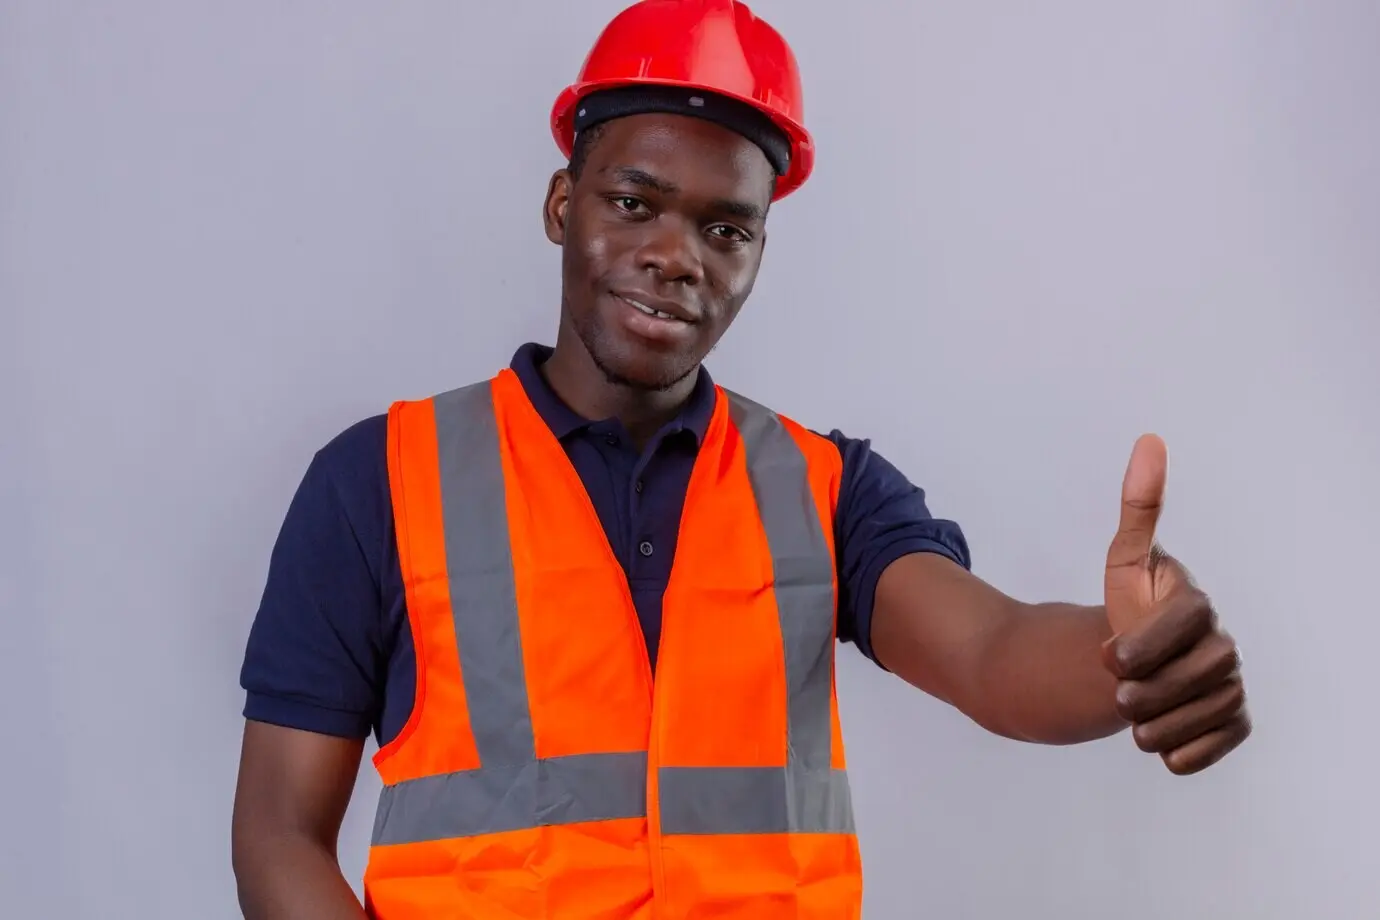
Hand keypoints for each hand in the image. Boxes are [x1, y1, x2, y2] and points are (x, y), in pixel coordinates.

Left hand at [1100, 434, 1250, 774]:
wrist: (1129, 660)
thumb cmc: (1129, 605)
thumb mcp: (1124, 560)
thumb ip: (1138, 507)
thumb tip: (1150, 441)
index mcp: (1195, 603)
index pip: (1183, 623)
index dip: (1142, 644)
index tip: (1105, 657)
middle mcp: (1222, 642)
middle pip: (1194, 676)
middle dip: (1146, 690)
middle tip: (1116, 692)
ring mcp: (1229, 682)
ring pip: (1204, 714)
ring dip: (1160, 724)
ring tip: (1132, 718)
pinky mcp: (1230, 719)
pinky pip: (1220, 743)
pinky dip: (1187, 753)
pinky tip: (1160, 745)